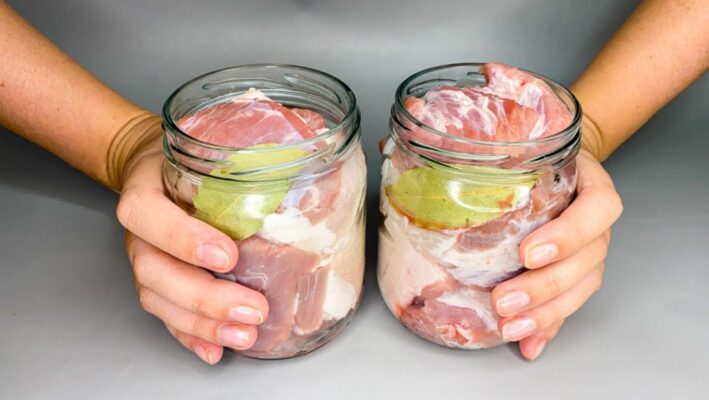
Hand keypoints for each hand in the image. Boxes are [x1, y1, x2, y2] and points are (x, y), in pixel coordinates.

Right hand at [116, 139, 268, 364]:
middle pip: (154, 271)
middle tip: (253, 308)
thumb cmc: (188, 156)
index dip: (182, 238)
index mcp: (146, 188)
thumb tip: (311, 156)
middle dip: (205, 297)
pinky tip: (216, 350)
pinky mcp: (156, 282)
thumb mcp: (207, 140)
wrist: (150, 166)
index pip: (147, 213)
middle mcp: (140, 231)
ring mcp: (145, 259)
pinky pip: (166, 316)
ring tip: (244, 335)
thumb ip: (243, 151)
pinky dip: (191, 336)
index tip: (228, 254)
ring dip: (203, 324)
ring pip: (159, 300)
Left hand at [491, 149, 621, 359]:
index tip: (527, 254)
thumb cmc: (537, 156)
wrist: (558, 166)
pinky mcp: (577, 275)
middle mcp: (597, 223)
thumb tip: (432, 142)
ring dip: (546, 313)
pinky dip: (548, 328)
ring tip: (511, 327)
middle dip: (544, 286)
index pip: (599, 209)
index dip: (568, 235)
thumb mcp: (526, 146)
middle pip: (588, 260)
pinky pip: (569, 305)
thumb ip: (495, 150)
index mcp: (591, 185)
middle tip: (504, 301)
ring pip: (582, 288)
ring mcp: (591, 251)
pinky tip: (529, 345)